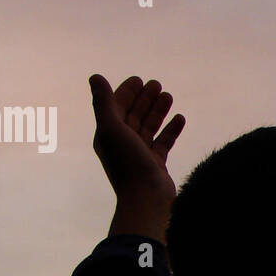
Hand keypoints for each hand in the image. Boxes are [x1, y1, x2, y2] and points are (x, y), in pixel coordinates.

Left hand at [88, 74, 185, 240]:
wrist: (146, 198)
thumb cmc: (127, 163)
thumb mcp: (112, 128)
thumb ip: (104, 102)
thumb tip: (95, 76)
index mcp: (108, 135)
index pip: (117, 108)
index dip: (126, 92)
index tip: (139, 80)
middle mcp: (122, 143)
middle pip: (134, 115)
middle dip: (144, 99)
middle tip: (157, 84)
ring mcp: (140, 154)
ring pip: (149, 127)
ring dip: (158, 111)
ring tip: (168, 96)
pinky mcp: (155, 164)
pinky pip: (163, 142)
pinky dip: (171, 129)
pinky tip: (180, 118)